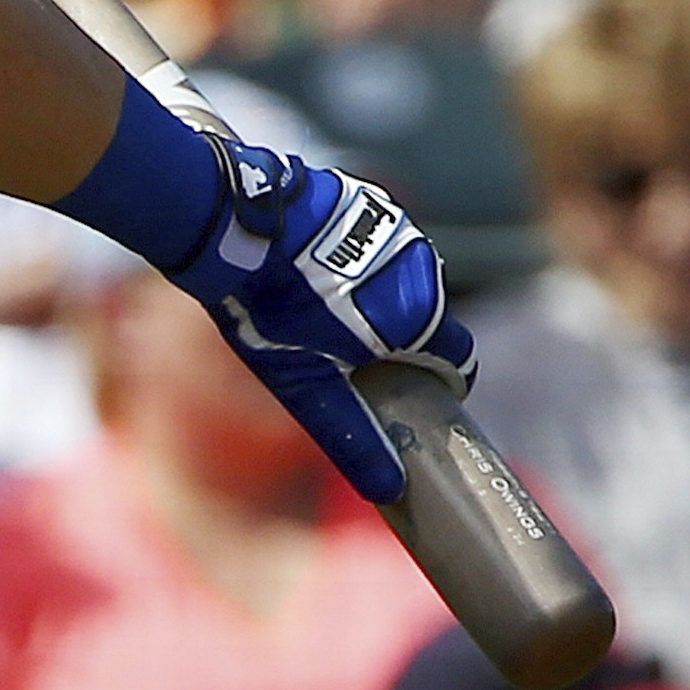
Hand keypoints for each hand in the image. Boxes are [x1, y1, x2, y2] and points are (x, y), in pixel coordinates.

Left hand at [162, 140, 470, 503]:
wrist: (232, 225)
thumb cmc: (269, 310)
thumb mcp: (305, 383)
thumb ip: (350, 433)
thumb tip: (389, 488)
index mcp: (418, 316)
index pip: (457, 358)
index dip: (438, 379)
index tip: (411, 391)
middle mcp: (421, 267)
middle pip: (430, 318)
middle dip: (399, 339)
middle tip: (351, 351)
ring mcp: (397, 228)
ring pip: (406, 276)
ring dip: (381, 294)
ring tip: (327, 306)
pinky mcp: (369, 201)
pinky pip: (379, 241)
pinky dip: (360, 258)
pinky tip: (318, 266)